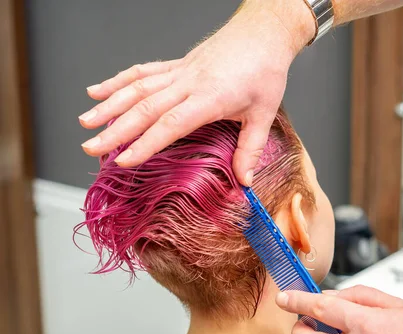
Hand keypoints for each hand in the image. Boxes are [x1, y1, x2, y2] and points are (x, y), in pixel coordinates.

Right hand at [78, 0, 313, 185]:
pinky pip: (143, 72)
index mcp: (210, 98)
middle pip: (145, 107)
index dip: (146, 143)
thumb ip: (250, 148)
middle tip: (90, 148)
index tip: (124, 160)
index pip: (171, 124)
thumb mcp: (264, 113)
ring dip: (109, 104)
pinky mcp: (177, 64)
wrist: (264, 33)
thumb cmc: (265, 71)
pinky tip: (97, 90)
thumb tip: (245, 181)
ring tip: (86, 123)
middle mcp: (189, 83)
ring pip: (137, 87)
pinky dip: (118, 81)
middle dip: (115, 130)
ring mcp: (180, 71)